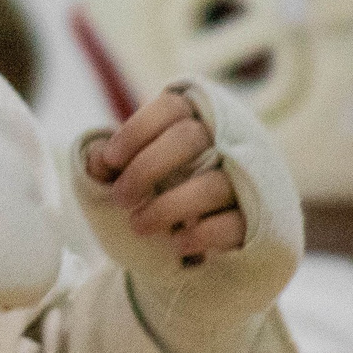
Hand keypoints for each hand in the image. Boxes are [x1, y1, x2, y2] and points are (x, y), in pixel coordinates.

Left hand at [81, 86, 243, 265]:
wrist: (220, 233)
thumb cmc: (173, 188)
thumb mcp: (142, 170)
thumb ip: (115, 162)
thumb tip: (95, 160)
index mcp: (200, 118)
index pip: (171, 108)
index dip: (136, 131)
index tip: (110, 160)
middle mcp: (228, 140)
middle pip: (188, 138)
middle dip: (146, 167)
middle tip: (120, 197)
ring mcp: (247, 178)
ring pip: (211, 184)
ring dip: (166, 207)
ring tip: (138, 225)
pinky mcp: (258, 217)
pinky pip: (232, 223)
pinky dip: (201, 233)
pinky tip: (178, 244)